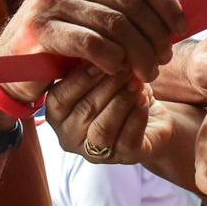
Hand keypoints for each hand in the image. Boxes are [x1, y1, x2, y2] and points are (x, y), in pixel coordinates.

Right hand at [0, 0, 184, 102]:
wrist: (10, 68)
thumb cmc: (60, 44)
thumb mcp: (91, 15)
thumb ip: (122, 7)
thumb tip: (175, 15)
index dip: (164, 1)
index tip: (180, 27)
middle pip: (129, 1)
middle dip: (154, 33)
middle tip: (162, 58)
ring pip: (114, 23)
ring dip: (139, 52)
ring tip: (147, 72)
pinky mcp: (40, 29)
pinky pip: (91, 42)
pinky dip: (112, 59)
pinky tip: (118, 71)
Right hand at [46, 66, 172, 165]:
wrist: (150, 116)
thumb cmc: (117, 90)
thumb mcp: (98, 74)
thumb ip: (88, 65)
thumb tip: (92, 47)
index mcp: (56, 116)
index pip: (59, 99)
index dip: (79, 78)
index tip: (101, 56)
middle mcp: (69, 138)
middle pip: (84, 111)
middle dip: (106, 85)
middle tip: (125, 65)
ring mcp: (95, 152)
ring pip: (103, 129)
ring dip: (121, 101)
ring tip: (135, 81)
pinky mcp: (124, 158)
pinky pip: (127, 139)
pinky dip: (137, 116)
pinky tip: (144, 100)